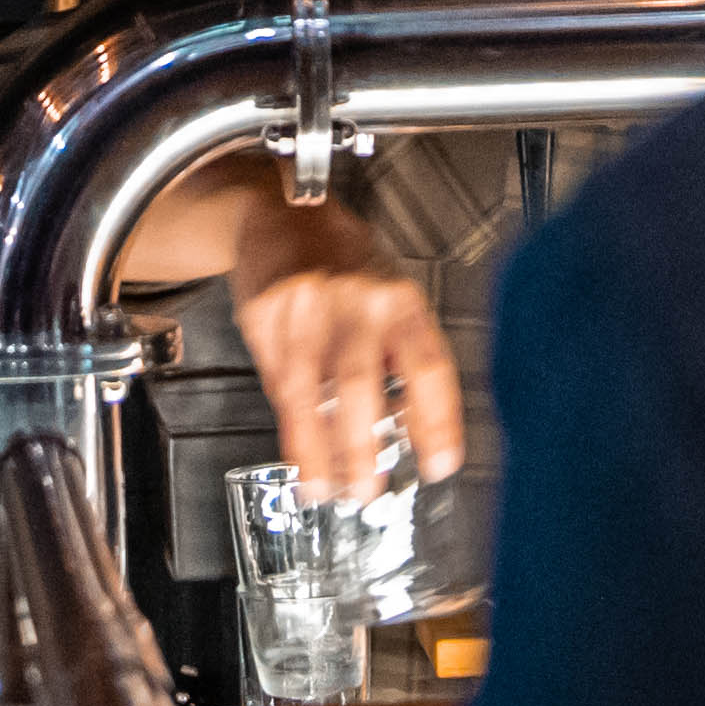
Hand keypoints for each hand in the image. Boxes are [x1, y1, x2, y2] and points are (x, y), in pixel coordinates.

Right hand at [228, 197, 465, 502]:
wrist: (283, 214)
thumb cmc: (347, 265)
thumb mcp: (390, 300)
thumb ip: (400, 358)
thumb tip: (413, 435)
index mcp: (401, 300)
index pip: (428, 364)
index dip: (437, 419)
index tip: (441, 465)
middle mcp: (357, 300)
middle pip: (360, 380)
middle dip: (362, 444)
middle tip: (366, 491)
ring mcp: (304, 303)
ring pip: (307, 387)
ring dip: (314, 446)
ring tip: (321, 488)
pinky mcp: (263, 310)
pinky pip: (273, 376)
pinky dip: (286, 419)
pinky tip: (294, 449)